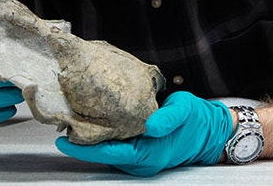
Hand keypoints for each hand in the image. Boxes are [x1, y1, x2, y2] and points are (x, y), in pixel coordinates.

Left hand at [55, 91, 232, 176]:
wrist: (211, 131)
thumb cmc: (197, 121)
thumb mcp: (184, 111)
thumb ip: (168, 118)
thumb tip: (150, 125)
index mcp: (148, 154)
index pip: (109, 153)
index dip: (84, 148)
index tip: (64, 139)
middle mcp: (141, 161)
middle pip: (103, 153)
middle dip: (82, 141)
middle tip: (62, 122)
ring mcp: (139, 159)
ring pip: (108, 150)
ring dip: (91, 138)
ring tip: (72, 119)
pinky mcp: (139, 152)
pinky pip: (116, 146)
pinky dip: (103, 136)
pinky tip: (94, 120)